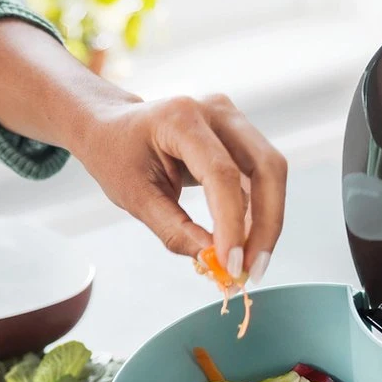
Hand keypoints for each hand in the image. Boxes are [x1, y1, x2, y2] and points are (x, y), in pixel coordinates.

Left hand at [71, 94, 286, 279]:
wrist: (111, 126)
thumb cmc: (116, 157)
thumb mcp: (135, 197)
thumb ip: (173, 229)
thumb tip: (212, 260)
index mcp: (181, 119)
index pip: (221, 173)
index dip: (231, 222)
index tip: (230, 265)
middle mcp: (216, 110)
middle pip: (266, 167)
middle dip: (266, 225)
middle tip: (252, 270)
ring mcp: (232, 118)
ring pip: (270, 172)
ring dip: (265, 223)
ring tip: (247, 265)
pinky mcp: (239, 134)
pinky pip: (259, 176)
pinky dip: (255, 213)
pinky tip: (242, 243)